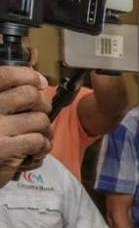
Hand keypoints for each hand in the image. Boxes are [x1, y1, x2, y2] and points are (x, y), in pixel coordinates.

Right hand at [0, 67, 51, 187]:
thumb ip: (6, 96)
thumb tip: (39, 80)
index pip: (5, 75)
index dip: (27, 76)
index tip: (39, 82)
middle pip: (30, 95)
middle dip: (42, 106)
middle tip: (39, 117)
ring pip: (40, 120)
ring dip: (45, 131)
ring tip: (37, 137)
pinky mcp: (4, 149)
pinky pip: (38, 140)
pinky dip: (42, 147)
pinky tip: (35, 152)